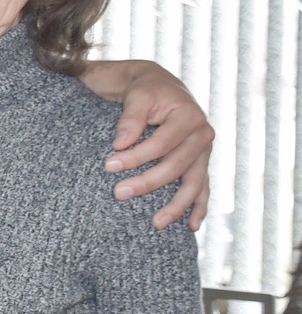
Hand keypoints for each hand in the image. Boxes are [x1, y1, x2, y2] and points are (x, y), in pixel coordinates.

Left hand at [97, 61, 212, 230]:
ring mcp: (204, 152)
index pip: (161, 144)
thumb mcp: (137, 96)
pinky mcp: (200, 163)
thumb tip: (120, 144)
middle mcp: (203, 135)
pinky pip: (202, 188)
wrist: (160, 87)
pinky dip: (198, 207)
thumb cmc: (146, 91)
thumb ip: (130, 119)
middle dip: (147, 183)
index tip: (109, 166)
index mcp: (190, 117)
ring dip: (176, 205)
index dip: (136, 157)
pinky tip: (191, 226)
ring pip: (194, 183)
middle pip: (176, 167)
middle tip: (118, 193)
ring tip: (157, 223)